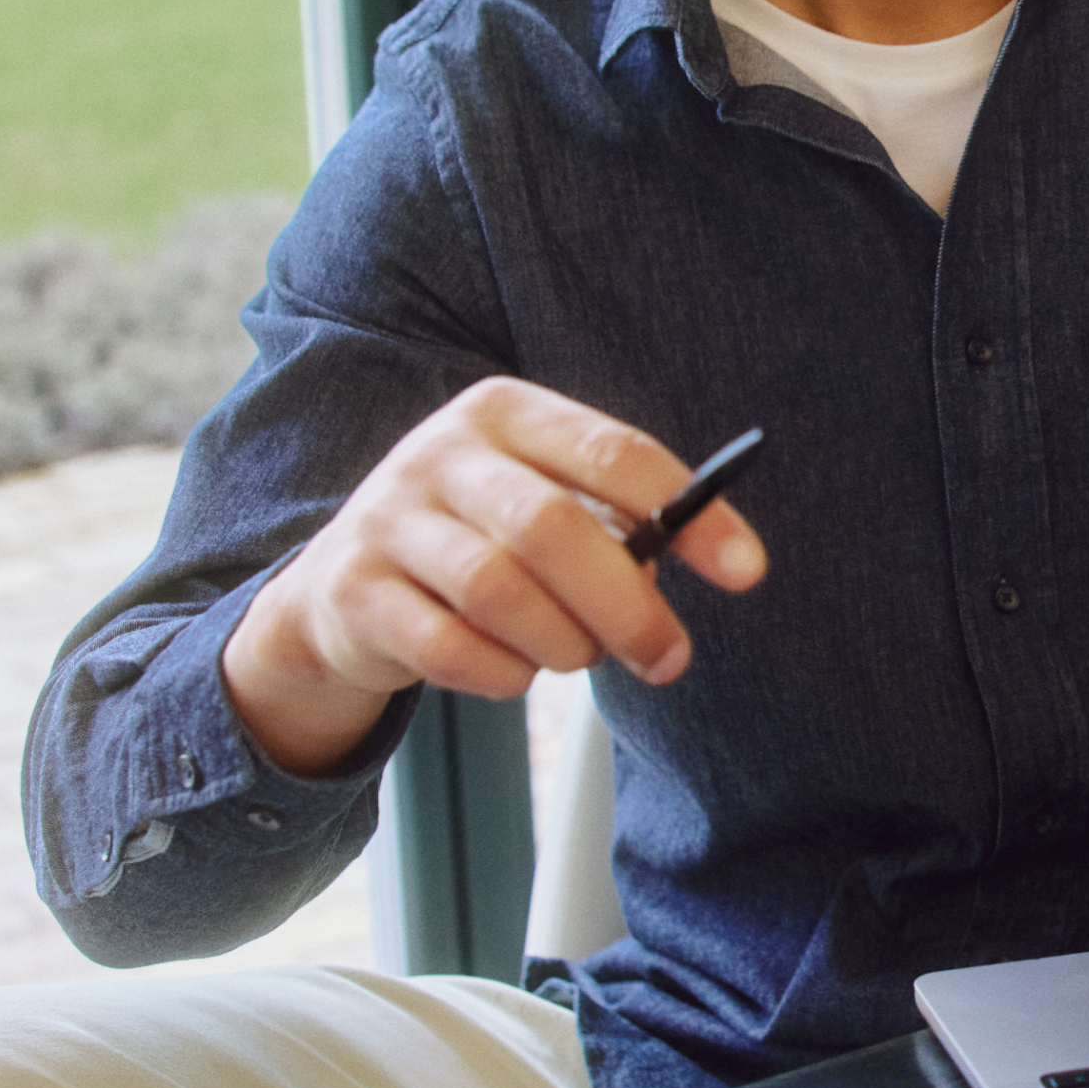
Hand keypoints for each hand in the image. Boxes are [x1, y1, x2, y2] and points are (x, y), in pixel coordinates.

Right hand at [222, 378, 769, 775]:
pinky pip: (448, 648)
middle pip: (555, 529)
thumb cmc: (478, 542)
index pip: (615, 453)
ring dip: (561, 643)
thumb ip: (618, 526)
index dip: (691, 516)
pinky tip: (514, 672)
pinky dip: (502, 675)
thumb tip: (717, 560)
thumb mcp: (540, 505)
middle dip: (627, 606)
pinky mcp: (352, 589)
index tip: (748, 573)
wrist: (340, 589)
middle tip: (668, 656)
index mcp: (505, 411)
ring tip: (576, 656)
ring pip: (499, 591)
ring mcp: (388, 517)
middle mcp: (441, 451)